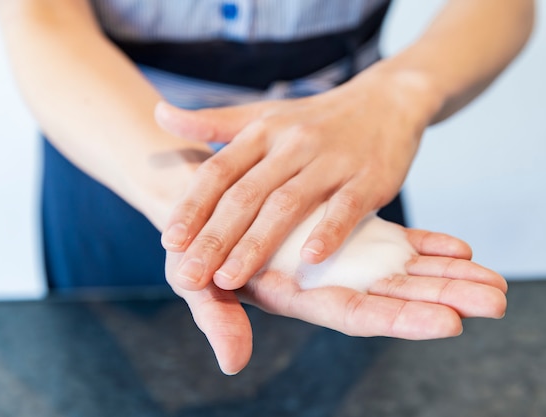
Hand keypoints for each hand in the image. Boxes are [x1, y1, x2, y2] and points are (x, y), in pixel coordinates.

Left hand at [155, 67, 441, 292]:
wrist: (386, 102)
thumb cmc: (317, 119)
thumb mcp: (264, 114)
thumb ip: (213, 123)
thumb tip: (159, 115)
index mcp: (263, 131)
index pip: (219, 171)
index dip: (192, 207)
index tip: (169, 242)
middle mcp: (292, 144)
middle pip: (246, 195)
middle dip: (213, 239)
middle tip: (189, 277)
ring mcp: (331, 161)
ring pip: (287, 204)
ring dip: (256, 244)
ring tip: (229, 280)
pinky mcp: (368, 178)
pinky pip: (345, 207)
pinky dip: (328, 232)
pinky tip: (308, 259)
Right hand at [165, 219, 506, 374]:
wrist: (205, 203)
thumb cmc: (198, 248)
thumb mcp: (194, 282)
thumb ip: (216, 320)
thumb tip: (233, 364)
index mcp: (298, 296)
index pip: (356, 314)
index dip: (398, 319)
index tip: (448, 323)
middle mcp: (327, 281)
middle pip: (393, 295)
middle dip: (444, 299)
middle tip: (496, 301)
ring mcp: (341, 256)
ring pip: (402, 270)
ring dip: (448, 275)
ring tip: (497, 283)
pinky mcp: (346, 232)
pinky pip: (393, 242)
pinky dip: (426, 245)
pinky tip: (460, 247)